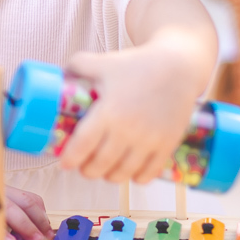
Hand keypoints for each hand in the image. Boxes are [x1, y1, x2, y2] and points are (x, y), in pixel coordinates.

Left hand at [58, 28, 208, 183]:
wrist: (179, 66)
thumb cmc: (138, 64)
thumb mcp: (104, 62)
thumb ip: (79, 66)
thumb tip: (60, 74)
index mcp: (108, 111)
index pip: (83, 145)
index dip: (70, 158)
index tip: (64, 163)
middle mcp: (128, 130)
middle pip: (100, 165)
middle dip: (88, 170)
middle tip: (83, 166)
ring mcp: (149, 141)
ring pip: (122, 174)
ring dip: (109, 176)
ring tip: (105, 169)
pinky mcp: (167, 145)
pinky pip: (148, 174)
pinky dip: (136, 178)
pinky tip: (130, 171)